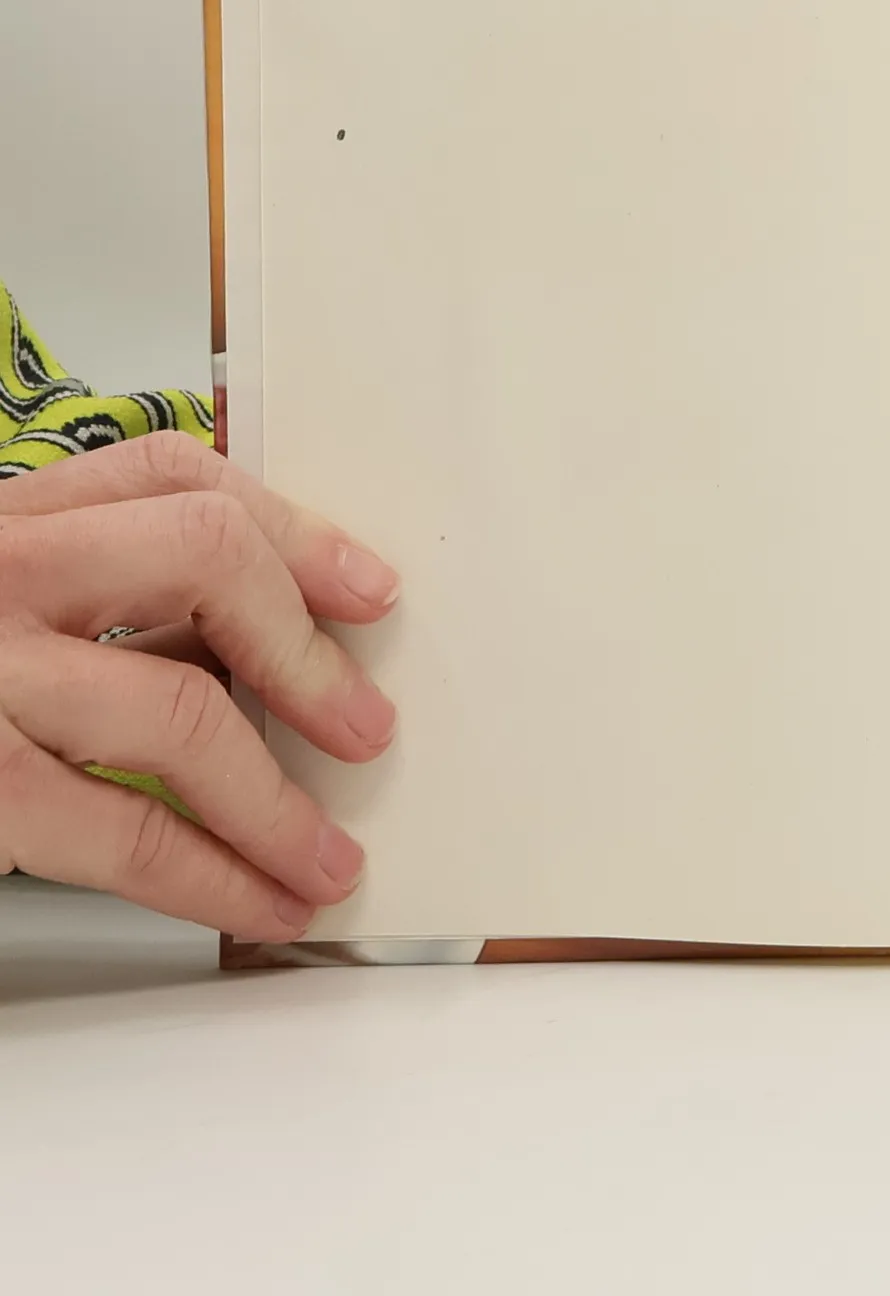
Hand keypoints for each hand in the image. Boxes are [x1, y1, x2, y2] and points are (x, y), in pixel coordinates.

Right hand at [0, 432, 398, 938]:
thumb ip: (96, 598)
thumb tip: (261, 648)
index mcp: (4, 517)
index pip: (178, 474)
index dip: (294, 527)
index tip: (369, 588)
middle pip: (203, 554)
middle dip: (304, 649)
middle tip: (364, 726)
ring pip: (177, 710)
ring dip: (275, 802)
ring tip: (327, 858)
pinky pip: (115, 827)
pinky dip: (206, 874)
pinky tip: (255, 899)